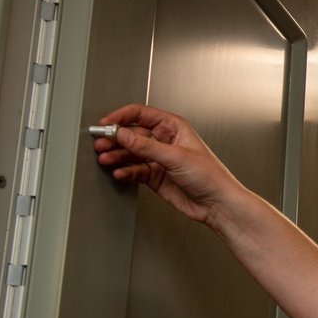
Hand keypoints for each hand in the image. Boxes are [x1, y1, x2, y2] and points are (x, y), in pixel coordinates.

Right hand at [93, 103, 241, 224]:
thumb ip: (146, 146)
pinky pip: (134, 170)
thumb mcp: (176, 157)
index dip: (120, 117)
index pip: (140, 114)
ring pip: (131, 153)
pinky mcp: (155, 176)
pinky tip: (120, 173)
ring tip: (106, 160)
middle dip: (115, 139)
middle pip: (132, 134)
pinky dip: (126, 171)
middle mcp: (165, 141)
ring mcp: (159, 159)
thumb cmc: (210, 176)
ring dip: (117, 156)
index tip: (105, 125)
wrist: (217, 204)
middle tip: (101, 145)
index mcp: (173, 127)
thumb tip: (122, 134)